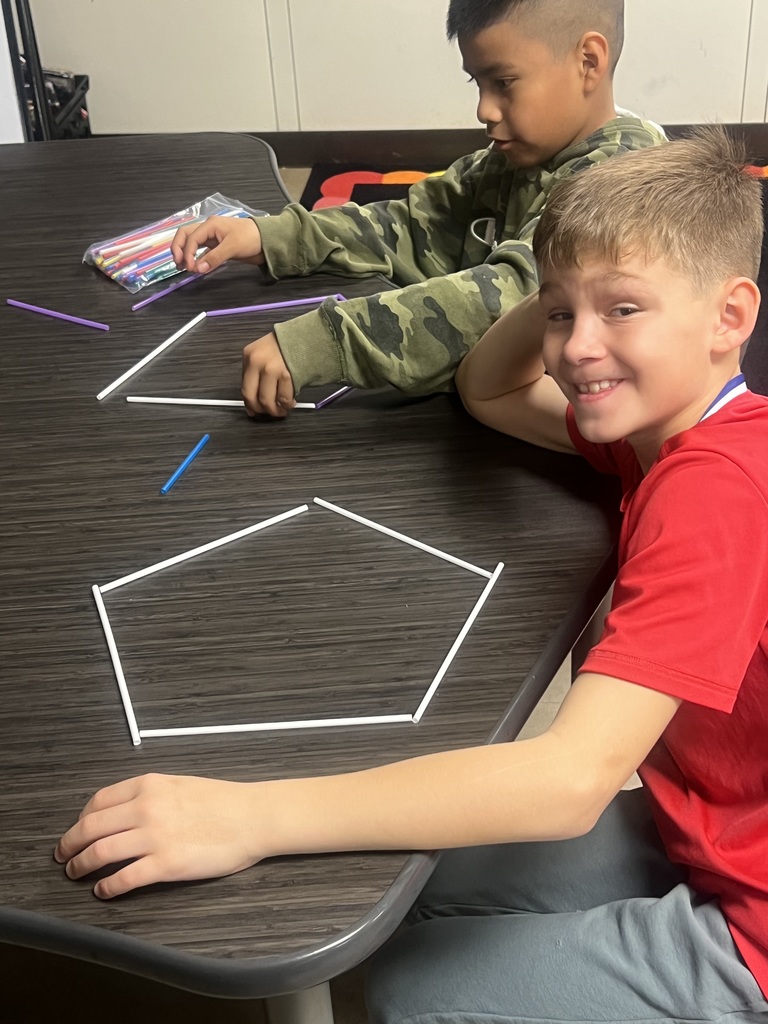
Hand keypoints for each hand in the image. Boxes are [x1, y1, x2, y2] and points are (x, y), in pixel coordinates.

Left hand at [54, 773, 263, 898]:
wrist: (252, 817)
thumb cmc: (223, 802)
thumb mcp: (179, 784)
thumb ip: (150, 795)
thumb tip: (122, 812)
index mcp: (149, 785)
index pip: (98, 802)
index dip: (81, 819)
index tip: (77, 829)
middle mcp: (146, 808)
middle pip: (90, 827)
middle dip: (69, 844)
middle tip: (63, 855)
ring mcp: (154, 837)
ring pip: (99, 853)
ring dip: (80, 866)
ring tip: (75, 873)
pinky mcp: (165, 864)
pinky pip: (123, 879)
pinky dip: (106, 888)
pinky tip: (103, 891)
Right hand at [171, 215, 264, 273]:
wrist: (267, 240)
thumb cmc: (251, 237)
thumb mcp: (233, 247)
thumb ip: (214, 257)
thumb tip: (198, 268)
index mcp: (210, 225)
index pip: (191, 238)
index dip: (187, 253)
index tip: (189, 268)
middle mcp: (208, 229)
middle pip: (185, 235)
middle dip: (179, 249)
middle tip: (179, 265)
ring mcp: (212, 237)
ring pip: (192, 242)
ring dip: (185, 253)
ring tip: (183, 267)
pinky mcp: (217, 245)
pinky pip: (202, 250)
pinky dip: (196, 257)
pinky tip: (195, 266)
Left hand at [242, 332, 295, 417]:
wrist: (308, 336)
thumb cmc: (288, 345)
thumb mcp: (264, 353)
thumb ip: (258, 373)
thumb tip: (254, 399)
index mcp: (249, 356)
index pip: (244, 387)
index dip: (250, 403)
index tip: (253, 411)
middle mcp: (257, 362)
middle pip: (252, 396)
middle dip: (261, 409)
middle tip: (269, 412)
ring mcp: (271, 368)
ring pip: (267, 400)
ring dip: (276, 410)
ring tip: (282, 409)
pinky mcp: (286, 374)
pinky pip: (283, 397)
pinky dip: (287, 404)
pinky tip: (291, 402)